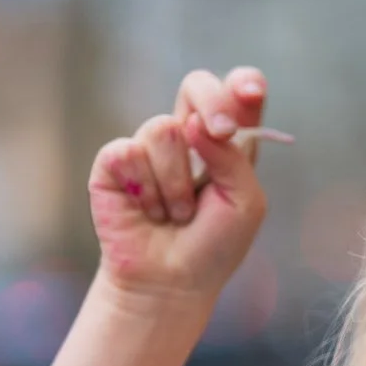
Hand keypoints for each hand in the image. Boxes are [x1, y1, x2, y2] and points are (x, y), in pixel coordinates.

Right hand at [88, 66, 276, 306]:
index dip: (244, 84)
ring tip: (177, 213)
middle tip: (218, 133)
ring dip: (177, 182)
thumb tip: (195, 123)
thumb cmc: (214, 245)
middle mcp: (189, 136)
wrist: (171, 281)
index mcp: (227, 142)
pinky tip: (148, 212)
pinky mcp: (115, 162)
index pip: (237, 94)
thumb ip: (233, 159)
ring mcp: (150, 146)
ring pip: (164, 129)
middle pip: (197, 85)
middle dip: (211, 103)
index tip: (250, 92)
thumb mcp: (245, 204)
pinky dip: (146, 190)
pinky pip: (128, 152)